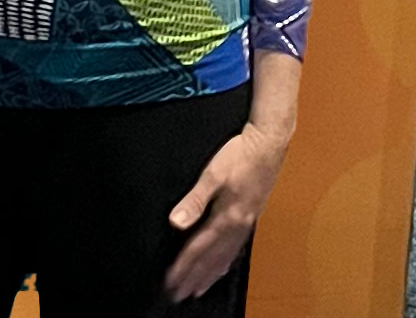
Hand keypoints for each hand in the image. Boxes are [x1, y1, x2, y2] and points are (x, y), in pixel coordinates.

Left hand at [165, 123, 289, 301]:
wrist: (268, 147)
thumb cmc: (240, 156)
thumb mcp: (212, 174)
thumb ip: (194, 200)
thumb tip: (176, 222)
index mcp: (227, 218)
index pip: (199, 249)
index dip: (183, 267)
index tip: (170, 281)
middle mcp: (238, 227)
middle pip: (212, 260)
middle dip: (193, 278)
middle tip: (177, 294)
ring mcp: (245, 225)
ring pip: (224, 259)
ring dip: (208, 275)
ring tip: (196, 289)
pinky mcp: (249, 220)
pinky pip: (234, 251)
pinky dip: (223, 265)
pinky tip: (220, 268)